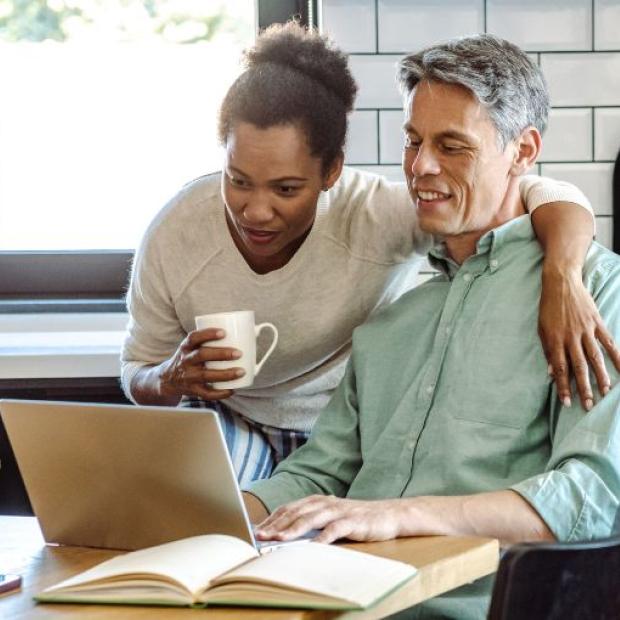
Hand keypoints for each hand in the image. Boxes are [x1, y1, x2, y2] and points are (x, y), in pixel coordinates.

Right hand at [157, 328, 243, 400]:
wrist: (168, 380)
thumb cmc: (190, 359)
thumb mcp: (192, 347)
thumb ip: (209, 341)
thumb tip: (246, 332)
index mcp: (186, 347)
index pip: (193, 338)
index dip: (208, 334)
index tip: (224, 332)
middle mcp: (185, 360)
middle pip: (202, 355)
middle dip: (221, 354)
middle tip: (239, 353)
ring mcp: (188, 376)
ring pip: (206, 375)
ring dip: (225, 374)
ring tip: (242, 371)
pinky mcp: (192, 390)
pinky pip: (206, 393)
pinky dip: (220, 393)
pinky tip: (232, 389)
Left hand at [254, 495, 403, 543]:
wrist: (388, 515)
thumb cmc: (355, 519)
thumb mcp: (330, 518)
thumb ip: (311, 522)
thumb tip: (284, 534)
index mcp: (318, 501)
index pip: (289, 508)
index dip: (272, 518)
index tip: (256, 529)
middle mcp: (326, 503)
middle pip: (296, 511)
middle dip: (277, 523)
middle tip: (260, 535)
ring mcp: (339, 511)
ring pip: (311, 518)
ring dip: (293, 528)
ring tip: (279, 538)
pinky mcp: (352, 521)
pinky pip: (334, 530)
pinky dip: (321, 538)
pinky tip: (311, 547)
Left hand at [539, 266, 619, 409]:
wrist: (561, 283)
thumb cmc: (548, 308)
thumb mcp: (541, 330)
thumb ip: (547, 351)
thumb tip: (551, 373)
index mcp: (554, 340)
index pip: (560, 369)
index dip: (563, 387)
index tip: (567, 402)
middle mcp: (570, 337)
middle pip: (579, 367)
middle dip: (583, 388)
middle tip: (588, 405)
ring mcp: (585, 330)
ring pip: (595, 357)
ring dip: (601, 376)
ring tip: (605, 392)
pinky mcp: (597, 323)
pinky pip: (609, 343)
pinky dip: (617, 356)